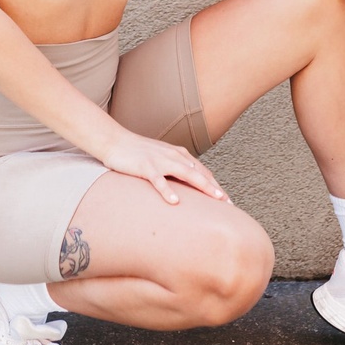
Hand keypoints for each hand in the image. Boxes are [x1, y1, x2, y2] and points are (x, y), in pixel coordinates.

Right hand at [101, 130, 229, 204]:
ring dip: (202, 186)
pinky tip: (175, 202)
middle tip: (229, 204)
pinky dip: (167, 190)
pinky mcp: (145, 167)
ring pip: (186, 173)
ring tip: (215, 199)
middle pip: (200, 173)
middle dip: (216, 188)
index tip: (228, 201)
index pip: (203, 172)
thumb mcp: (162, 158)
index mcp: (179, 155)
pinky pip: (158, 180)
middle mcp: (173, 156)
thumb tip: (190, 183)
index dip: (216, 186)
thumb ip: (176, 169)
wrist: (115, 141)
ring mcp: (159, 160)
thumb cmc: (139, 153)